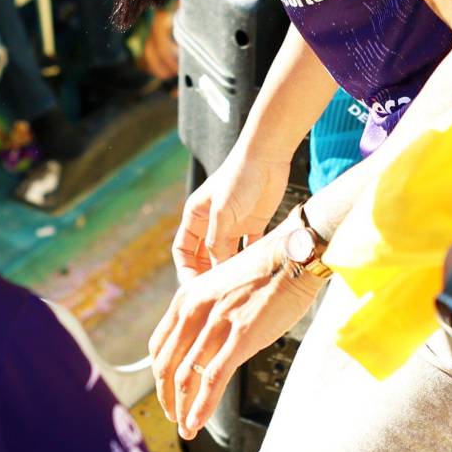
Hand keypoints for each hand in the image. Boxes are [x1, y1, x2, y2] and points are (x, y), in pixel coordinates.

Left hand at [148, 230, 320, 438]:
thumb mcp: (219, 288)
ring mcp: (217, 322)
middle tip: (175, 417)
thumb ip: (205, 313)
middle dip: (167, 398)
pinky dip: (202, 405)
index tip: (166, 393)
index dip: (159, 376)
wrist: (292, 257)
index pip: (159, 346)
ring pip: (186, 376)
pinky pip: (213, 378)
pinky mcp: (241, 335)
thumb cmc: (264, 274)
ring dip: (183, 408)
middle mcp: (195, 309)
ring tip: (187, 426)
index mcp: (186, 297)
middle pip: (167, 365)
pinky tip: (198, 421)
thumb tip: (200, 346)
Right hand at [173, 146, 289, 276]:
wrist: (267, 156)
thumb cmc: (239, 177)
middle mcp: (212, 222)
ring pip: (225, 255)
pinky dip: (248, 261)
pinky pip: (247, 248)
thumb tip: (216, 270)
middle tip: (214, 295)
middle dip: (206, 275)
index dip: (186, 270)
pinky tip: (253, 274)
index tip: (194, 288)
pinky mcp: (253, 223)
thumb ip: (217, 242)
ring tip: (234, 289)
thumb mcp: (222, 212)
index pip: (183, 250)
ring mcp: (233, 223)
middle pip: (203, 257)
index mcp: (196, 215)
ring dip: (227, 271)